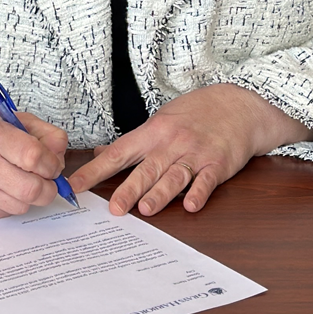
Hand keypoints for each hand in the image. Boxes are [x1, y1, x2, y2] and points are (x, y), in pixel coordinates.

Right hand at [0, 106, 68, 219]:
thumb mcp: (10, 120)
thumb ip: (44, 133)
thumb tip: (62, 157)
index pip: (35, 157)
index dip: (52, 163)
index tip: (52, 163)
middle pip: (32, 190)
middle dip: (48, 187)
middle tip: (45, 179)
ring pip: (22, 206)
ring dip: (29, 197)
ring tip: (20, 180)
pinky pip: (4, 214)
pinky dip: (10, 203)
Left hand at [68, 84, 312, 216]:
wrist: (237, 104)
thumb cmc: (195, 113)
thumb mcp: (161, 120)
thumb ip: (133, 141)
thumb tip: (100, 152)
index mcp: (153, 132)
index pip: (119, 152)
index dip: (96, 170)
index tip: (75, 185)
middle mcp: (172, 142)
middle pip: (147, 168)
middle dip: (129, 189)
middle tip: (113, 208)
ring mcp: (195, 153)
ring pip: (174, 176)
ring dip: (160, 193)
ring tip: (146, 209)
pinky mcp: (218, 163)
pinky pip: (207, 180)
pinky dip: (199, 192)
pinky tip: (191, 205)